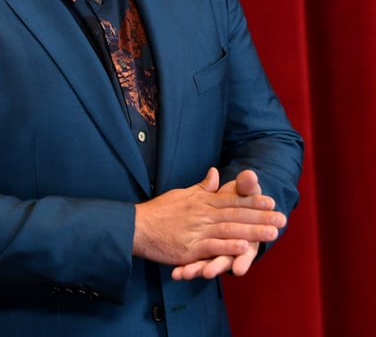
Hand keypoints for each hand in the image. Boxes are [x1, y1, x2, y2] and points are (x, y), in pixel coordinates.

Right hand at [133, 167, 285, 268]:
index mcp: (201, 202)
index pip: (231, 199)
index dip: (252, 201)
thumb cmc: (159, 211)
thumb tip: (216, 172)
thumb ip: (202, 187)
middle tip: (283, 218)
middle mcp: (202, 215)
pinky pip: (212, 247)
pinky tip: (244, 248)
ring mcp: (196, 231)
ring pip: (229, 230)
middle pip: (235, 215)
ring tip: (272, 233)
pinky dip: (228, 248)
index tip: (271, 200)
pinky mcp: (189, 248)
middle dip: (260, 217)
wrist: (137, 226)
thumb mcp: (182, 194)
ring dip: (251, 232)